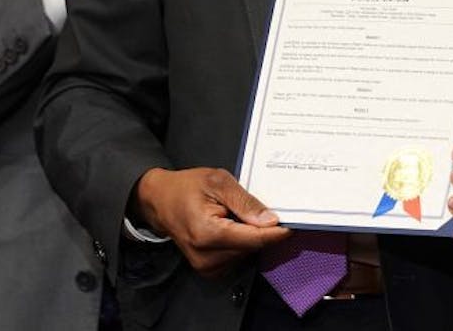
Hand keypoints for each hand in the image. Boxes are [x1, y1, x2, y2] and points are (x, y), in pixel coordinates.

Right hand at [133, 167, 288, 276]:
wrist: (160, 201)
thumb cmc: (186, 188)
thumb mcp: (217, 182)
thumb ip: (245, 202)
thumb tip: (270, 220)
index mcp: (208, 234)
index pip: (254, 239)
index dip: (276, 232)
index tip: (292, 224)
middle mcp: (206, 256)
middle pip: (252, 247)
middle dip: (260, 229)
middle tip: (256, 208)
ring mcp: (206, 267)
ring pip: (246, 253)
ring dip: (249, 236)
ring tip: (233, 215)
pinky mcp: (208, 270)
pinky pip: (237, 258)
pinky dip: (240, 243)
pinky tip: (229, 227)